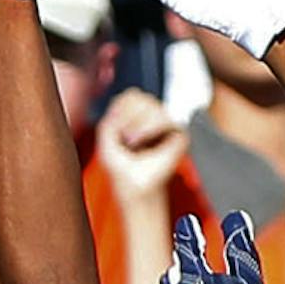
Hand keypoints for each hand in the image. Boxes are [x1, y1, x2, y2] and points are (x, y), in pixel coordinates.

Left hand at [95, 86, 189, 202]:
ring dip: (138, 123)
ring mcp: (167, 125)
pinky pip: (167, 118)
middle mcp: (153, 118)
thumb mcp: (105, 140)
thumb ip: (109, 119)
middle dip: (129, 117)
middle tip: (126, 138)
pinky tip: (143, 141)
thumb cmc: (122, 168)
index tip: (117, 131)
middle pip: (142, 97)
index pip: (132, 95)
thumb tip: (122, 109)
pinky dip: (151, 127)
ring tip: (133, 142)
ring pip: (153, 105)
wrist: (135, 188)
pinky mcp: (179, 135)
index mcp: (137, 116)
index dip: (121, 109)